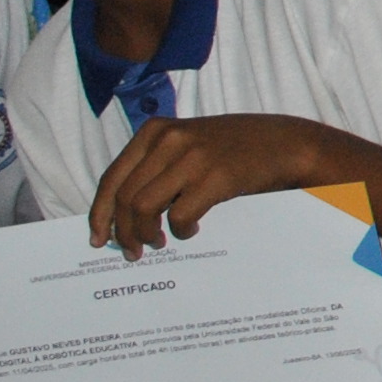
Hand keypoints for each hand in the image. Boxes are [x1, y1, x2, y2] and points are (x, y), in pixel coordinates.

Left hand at [86, 112, 328, 257]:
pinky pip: (179, 216)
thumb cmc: (232, 148)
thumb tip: (121, 211)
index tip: (98, 238)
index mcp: (155, 131)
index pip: (112, 178)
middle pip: (125, 197)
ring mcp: (192, 157)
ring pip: (144, 208)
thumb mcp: (187, 143)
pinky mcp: (215, 177)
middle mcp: (168, 139)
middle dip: (123, 231)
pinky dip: (180, 231)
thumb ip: (155, 165)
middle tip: (132, 251)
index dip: (100, 213)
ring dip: (146, 234)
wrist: (283, 143)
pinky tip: (190, 230)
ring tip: (158, 243)